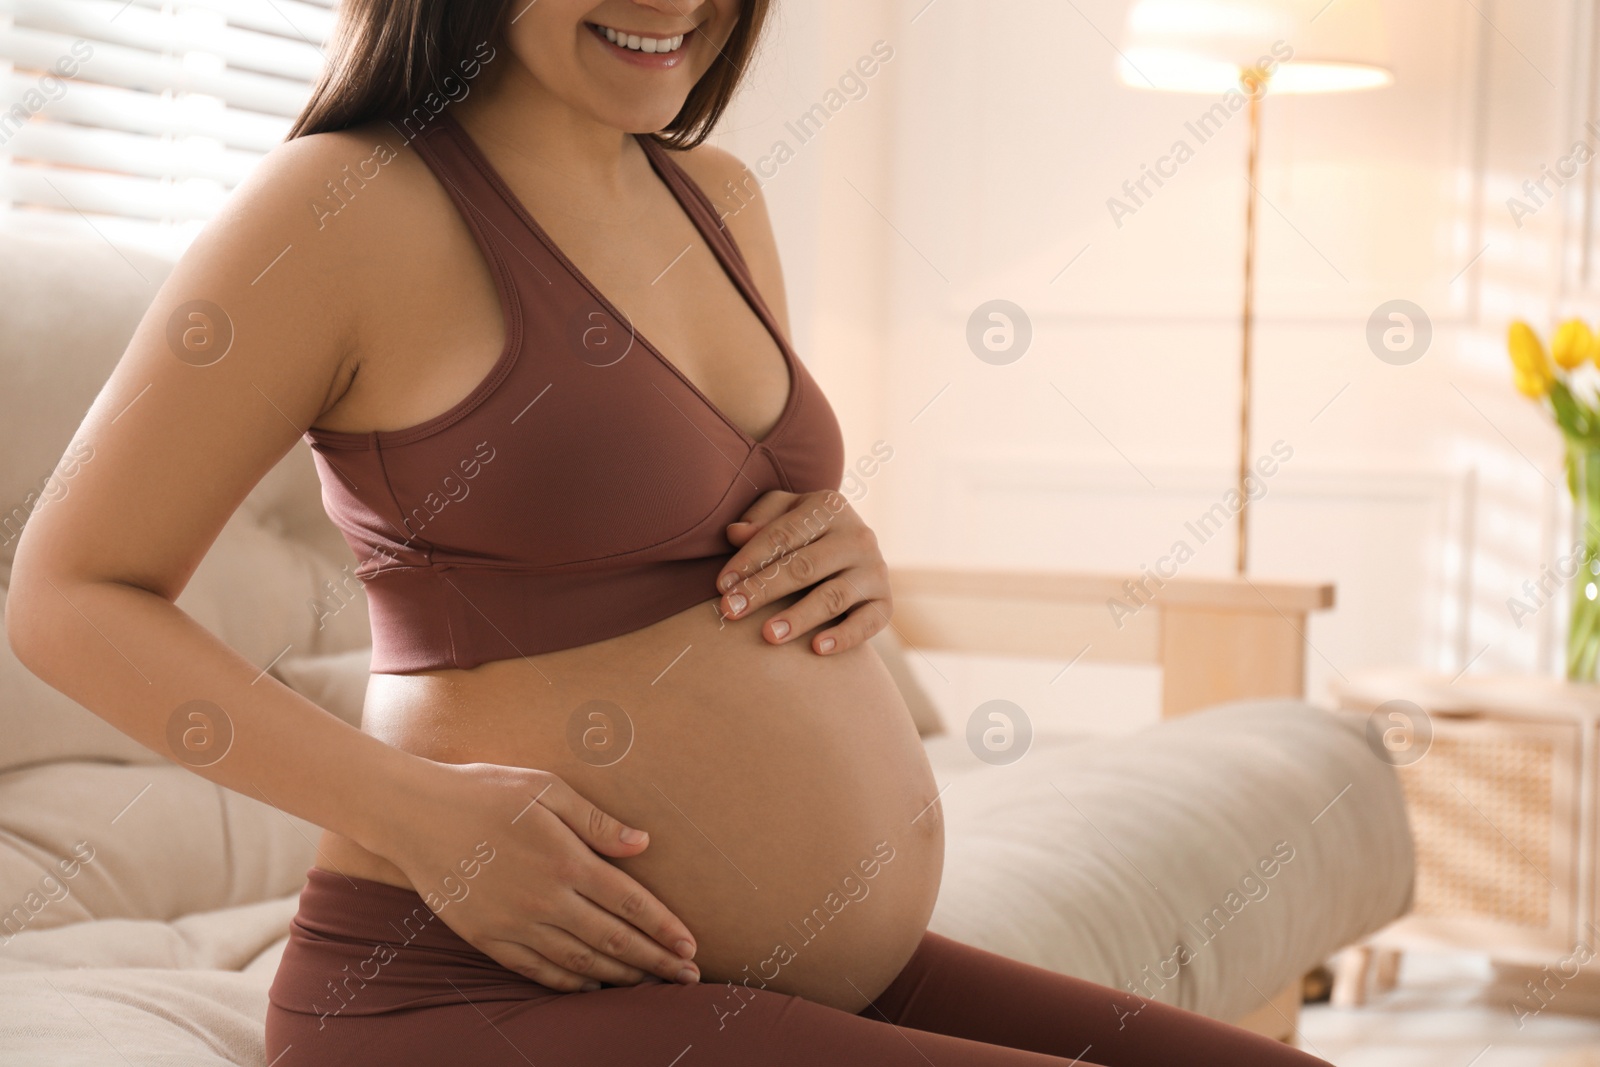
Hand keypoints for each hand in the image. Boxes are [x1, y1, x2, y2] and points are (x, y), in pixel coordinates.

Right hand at [378, 758, 700, 991]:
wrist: (413, 814)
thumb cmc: (484, 791)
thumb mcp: (545, 788)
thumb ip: (596, 820)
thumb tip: (643, 844)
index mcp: (565, 859)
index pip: (630, 902)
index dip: (664, 928)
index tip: (690, 946)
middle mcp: (545, 898)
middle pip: (613, 939)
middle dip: (655, 961)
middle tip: (687, 979)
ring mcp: (514, 923)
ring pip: (580, 961)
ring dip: (620, 976)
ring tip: (650, 985)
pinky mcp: (487, 938)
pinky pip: (537, 970)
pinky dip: (570, 982)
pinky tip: (592, 984)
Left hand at [715, 489, 891, 653]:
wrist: (852, 551)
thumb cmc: (805, 532)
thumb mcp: (783, 513)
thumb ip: (759, 519)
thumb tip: (735, 534)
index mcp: (830, 507)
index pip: (783, 535)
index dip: (749, 560)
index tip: (721, 585)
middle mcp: (858, 536)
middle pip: (804, 566)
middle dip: (764, 590)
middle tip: (731, 611)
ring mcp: (875, 570)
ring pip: (832, 597)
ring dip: (799, 617)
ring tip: (768, 635)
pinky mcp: (885, 602)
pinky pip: (866, 623)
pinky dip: (843, 637)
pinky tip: (816, 649)